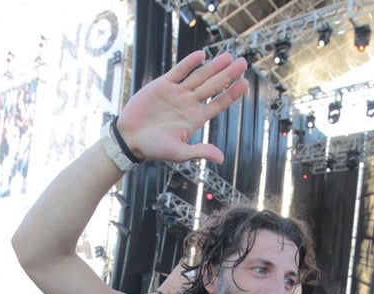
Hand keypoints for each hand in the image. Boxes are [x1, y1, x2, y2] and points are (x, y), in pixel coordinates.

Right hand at [116, 51, 248, 164]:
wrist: (129, 138)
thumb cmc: (153, 149)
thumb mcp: (178, 153)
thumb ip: (199, 151)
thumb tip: (221, 158)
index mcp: (195, 119)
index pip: (218, 104)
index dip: (231, 94)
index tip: (244, 83)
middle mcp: (189, 104)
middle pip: (213, 86)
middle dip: (228, 75)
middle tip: (243, 63)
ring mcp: (176, 93)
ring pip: (199, 76)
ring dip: (213, 66)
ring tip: (228, 56)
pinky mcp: (162, 85)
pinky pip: (179, 71)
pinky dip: (189, 63)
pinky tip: (202, 55)